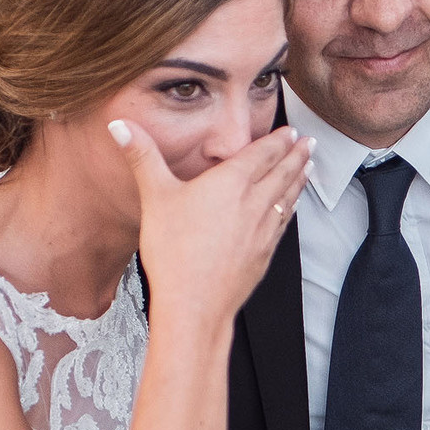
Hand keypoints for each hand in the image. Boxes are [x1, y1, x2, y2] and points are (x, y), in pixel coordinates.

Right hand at [113, 121, 311, 331]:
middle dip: (298, 155)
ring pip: (288, 197)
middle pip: (283, 173)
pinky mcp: (264, 254)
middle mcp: (254, 203)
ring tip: (308, 167)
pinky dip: (292, 209)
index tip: (291, 131)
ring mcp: (263, 230)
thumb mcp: (154, 197)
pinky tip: (290, 208)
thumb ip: (141, 157)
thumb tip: (119, 124)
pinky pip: (284, 224)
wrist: (194, 305)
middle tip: (309, 143)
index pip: (263, 154)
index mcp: (232, 183)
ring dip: (300, 179)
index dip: (279, 141)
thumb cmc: (173, 252)